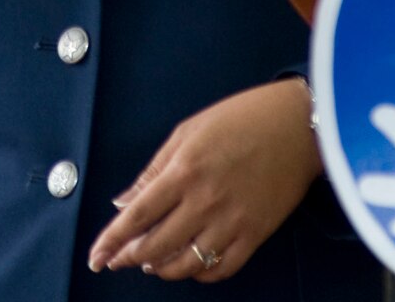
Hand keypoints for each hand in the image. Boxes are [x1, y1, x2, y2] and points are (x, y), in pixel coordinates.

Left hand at [86, 79, 320, 282]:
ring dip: (162, 268)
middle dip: (130, 258)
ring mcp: (232, 222)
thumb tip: (125, 202)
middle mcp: (205, 202)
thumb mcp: (187, 131)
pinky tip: (190, 265)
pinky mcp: (256, 234)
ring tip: (151, 263)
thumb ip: (154, 170)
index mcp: (183, 172)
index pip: (137, 216)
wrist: (299, 125)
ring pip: (187, 264)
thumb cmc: (241, 118)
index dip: (111, 241)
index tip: (96, 257)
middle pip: (157, 246)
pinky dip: (201, 274)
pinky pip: (223, 269)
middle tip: (117, 260)